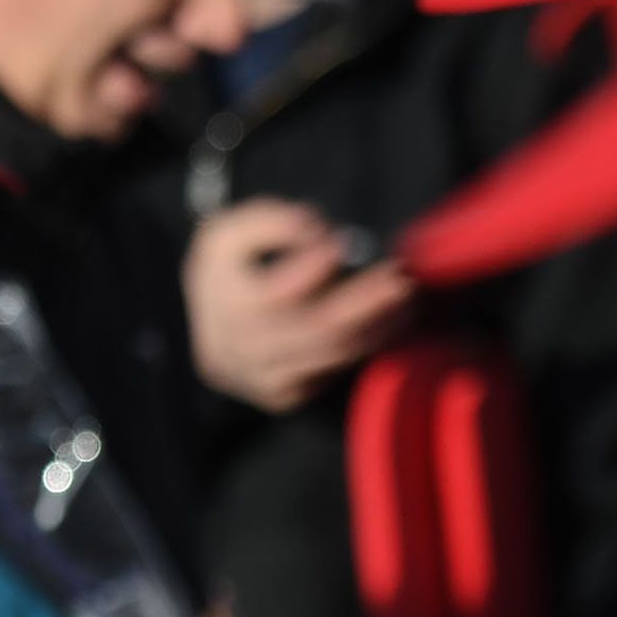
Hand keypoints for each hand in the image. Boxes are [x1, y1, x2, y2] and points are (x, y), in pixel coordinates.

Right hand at [183, 199, 414, 413]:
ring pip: (335, 353)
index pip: (274, 292)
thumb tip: (315, 229)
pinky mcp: (287, 395)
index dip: (310, 266)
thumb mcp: (227, 234)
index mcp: (229, 308)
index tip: (338, 243)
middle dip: (365, 301)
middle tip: (399, 276)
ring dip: (378, 324)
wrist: (209, 334)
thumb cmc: (226, 275)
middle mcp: (247, 350)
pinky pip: (335, 369)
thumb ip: (267, 221)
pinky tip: (392, 321)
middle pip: (318, 327)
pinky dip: (367, 344)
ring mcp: (267, 378)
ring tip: (407, 296)